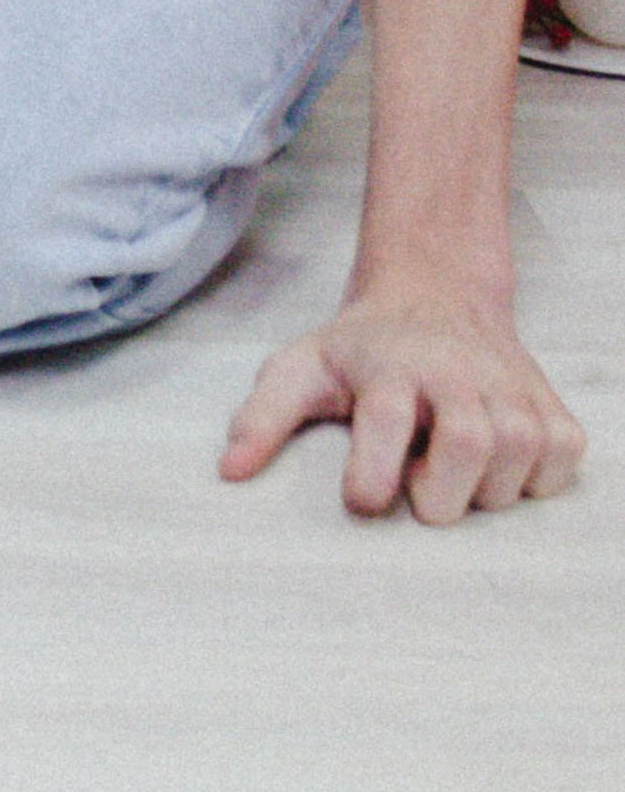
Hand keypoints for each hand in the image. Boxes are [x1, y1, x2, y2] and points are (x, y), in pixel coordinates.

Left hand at [220, 275, 585, 522]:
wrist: (432, 291)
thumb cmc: (362, 349)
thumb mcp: (302, 369)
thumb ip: (262, 418)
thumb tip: (229, 473)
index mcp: (388, 365)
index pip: (387, 419)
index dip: (374, 474)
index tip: (363, 500)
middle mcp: (453, 370)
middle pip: (468, 443)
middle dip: (439, 493)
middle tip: (415, 490)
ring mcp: (508, 385)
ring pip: (519, 454)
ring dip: (484, 489)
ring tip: (449, 473)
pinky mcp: (549, 401)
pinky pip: (562, 457)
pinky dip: (536, 478)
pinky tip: (496, 467)